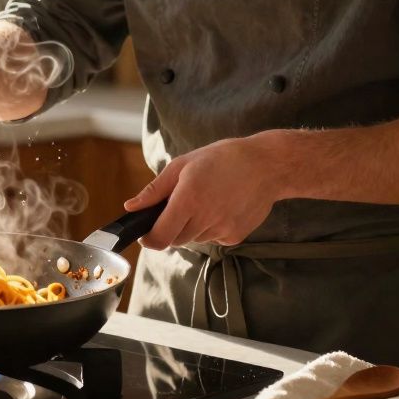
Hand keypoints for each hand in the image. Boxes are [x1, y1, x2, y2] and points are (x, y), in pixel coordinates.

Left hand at [122, 132, 288, 248]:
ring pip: (194, 239)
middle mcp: (206, 218)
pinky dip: (210, 228)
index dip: (149, 239)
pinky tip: (221, 207)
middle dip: (171, 227)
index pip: (160, 236)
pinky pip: (213, 239)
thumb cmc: (222, 159)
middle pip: (175, 239)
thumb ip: (154, 190)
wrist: (268, 166)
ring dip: (192, 227)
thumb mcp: (182, 165)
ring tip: (206, 201)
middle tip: (182, 205)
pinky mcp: (236, 237)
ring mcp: (223, 230)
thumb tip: (131, 207)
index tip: (146, 234)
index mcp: (188, 199)